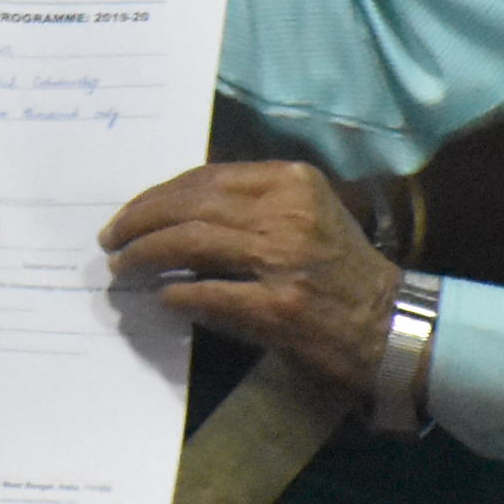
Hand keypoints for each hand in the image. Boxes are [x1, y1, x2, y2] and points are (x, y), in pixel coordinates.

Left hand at [99, 161, 405, 394]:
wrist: (390, 325)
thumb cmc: (341, 270)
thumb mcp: (305, 215)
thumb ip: (250, 206)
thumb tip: (175, 212)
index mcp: (291, 182)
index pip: (206, 178)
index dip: (159, 194)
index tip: (132, 211)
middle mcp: (287, 213)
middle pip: (191, 206)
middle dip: (141, 221)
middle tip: (112, 238)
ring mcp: (283, 261)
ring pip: (191, 243)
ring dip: (146, 254)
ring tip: (123, 265)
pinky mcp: (278, 308)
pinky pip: (209, 294)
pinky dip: (177, 294)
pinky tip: (161, 297)